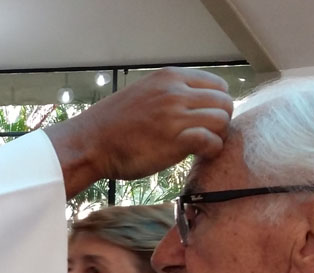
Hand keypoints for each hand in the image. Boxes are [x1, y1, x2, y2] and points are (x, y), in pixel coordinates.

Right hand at [45, 67, 232, 196]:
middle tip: (205, 135)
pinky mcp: (176, 140)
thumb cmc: (111, 124)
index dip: (215, 104)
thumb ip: (169, 93)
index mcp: (169, 77)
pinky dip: (212, 150)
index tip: (204, 119)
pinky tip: (199, 155)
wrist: (89, 143)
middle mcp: (175, 92)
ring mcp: (176, 116)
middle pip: (224, 102)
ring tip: (200, 146)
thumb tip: (194, 104)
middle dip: (220, 120)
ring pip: (222, 121)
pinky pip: (213, 141)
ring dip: (217, 136)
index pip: (217, 84)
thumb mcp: (143, 93)